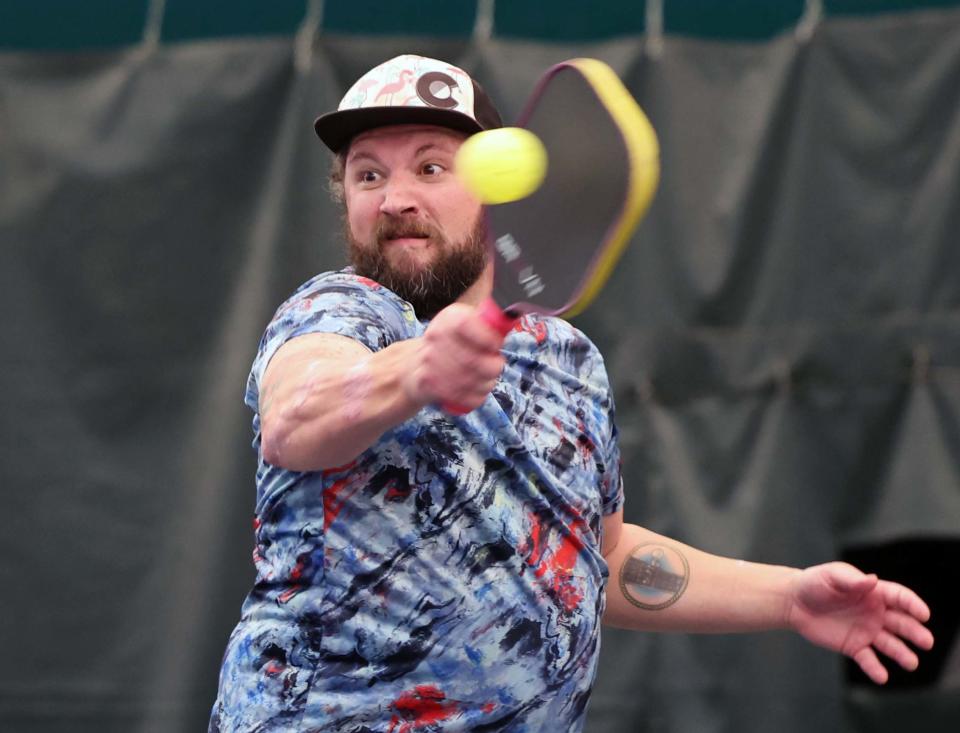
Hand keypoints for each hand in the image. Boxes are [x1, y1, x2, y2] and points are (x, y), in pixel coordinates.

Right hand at [403, 302, 505, 411]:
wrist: (415, 366)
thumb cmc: (451, 345)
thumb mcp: (466, 324)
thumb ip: (488, 324)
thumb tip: (512, 318)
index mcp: (449, 319)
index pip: (467, 324)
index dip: (488, 338)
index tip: (496, 345)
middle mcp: (436, 338)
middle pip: (473, 359)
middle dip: (493, 366)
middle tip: (496, 365)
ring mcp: (430, 363)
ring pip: (471, 381)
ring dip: (486, 383)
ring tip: (485, 379)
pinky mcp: (428, 385)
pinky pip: (462, 396)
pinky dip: (475, 397)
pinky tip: (475, 390)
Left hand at [786, 562, 933, 683]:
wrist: (793, 602)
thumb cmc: (814, 583)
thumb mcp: (831, 576)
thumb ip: (852, 580)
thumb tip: (872, 580)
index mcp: (874, 593)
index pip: (900, 598)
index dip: (913, 605)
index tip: (923, 614)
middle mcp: (875, 613)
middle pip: (902, 624)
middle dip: (915, 632)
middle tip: (926, 642)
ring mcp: (866, 631)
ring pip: (890, 645)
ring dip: (902, 654)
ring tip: (911, 663)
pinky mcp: (854, 646)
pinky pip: (868, 659)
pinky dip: (875, 668)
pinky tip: (881, 677)